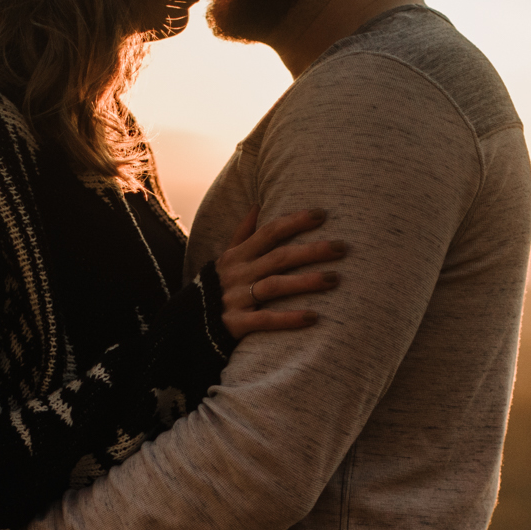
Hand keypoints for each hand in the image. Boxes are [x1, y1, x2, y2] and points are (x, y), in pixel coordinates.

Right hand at [217, 206, 343, 338]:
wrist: (187, 325)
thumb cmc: (215, 288)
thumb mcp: (225, 258)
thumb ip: (242, 234)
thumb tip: (257, 204)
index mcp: (238, 255)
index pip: (270, 232)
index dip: (295, 221)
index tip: (322, 214)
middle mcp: (238, 273)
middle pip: (280, 257)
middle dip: (312, 250)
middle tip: (342, 247)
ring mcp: (237, 298)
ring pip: (275, 286)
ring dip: (306, 282)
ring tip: (335, 279)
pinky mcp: (236, 324)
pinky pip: (266, 320)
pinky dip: (289, 318)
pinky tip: (313, 317)